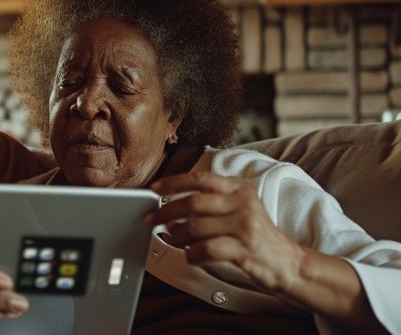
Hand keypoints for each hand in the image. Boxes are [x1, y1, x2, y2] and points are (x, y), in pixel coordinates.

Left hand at [146, 170, 306, 292]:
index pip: (200, 178)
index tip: (154, 189)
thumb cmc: (258, 238)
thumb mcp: (239, 211)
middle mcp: (243, 203)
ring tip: (172, 239)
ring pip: (197, 226)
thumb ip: (210, 208)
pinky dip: (193, 254)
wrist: (290, 263)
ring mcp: (245, 225)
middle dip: (166, 211)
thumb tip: (171, 213)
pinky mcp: (245, 248)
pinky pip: (208, 248)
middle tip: (152, 220)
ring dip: (177, 235)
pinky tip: (191, 256)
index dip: (173, 182)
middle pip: (193, 202)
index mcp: (239, 189)